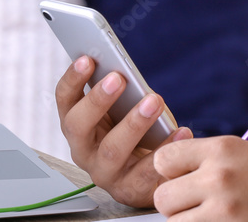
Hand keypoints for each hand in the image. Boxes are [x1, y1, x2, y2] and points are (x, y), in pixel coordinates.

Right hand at [55, 55, 192, 207]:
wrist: (155, 174)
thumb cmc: (138, 134)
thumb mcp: (125, 110)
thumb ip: (121, 92)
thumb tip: (122, 68)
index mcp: (78, 125)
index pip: (65, 101)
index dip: (73, 80)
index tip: (87, 58)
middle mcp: (84, 151)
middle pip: (78, 126)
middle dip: (96, 100)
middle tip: (118, 78)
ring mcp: (105, 173)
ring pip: (111, 149)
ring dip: (133, 123)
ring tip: (154, 101)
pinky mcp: (130, 190)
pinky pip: (146, 170)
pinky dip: (166, 147)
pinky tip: (182, 130)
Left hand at [152, 135, 247, 220]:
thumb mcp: (243, 153)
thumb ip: (205, 160)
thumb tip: (162, 174)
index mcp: (222, 148)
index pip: (163, 160)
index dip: (170, 172)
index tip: (184, 177)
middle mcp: (219, 177)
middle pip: (162, 197)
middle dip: (176, 203)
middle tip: (198, 202)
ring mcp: (225, 210)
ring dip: (188, 221)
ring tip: (212, 214)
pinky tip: (224, 221)